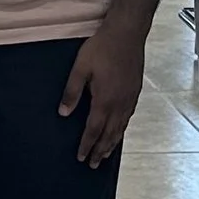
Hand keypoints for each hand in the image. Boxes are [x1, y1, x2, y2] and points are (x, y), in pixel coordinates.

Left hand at [59, 19, 146, 166]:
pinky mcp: (135, 92)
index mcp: (104, 100)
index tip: (81, 157)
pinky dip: (122, 129)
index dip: (87, 145)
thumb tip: (64, 113)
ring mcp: (129, 99)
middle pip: (109, 134)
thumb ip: (72, 91)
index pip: (93, 130)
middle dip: (100, 150)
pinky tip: (119, 131)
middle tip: (93, 164)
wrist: (127, 33)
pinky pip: (128, 117)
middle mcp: (119, 104)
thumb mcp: (81, 68)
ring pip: (120, 128)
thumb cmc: (102, 48)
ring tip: (105, 155)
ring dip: (112, 143)